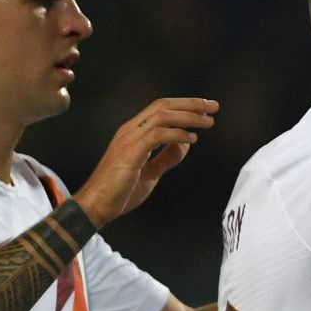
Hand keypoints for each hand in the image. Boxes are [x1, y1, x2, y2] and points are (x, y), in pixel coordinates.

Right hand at [73, 97, 216, 226]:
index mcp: (133, 133)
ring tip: (207, 122)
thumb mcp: (150, 172)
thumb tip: (184, 144)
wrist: (96, 206)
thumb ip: (166, 157)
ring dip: (188, 116)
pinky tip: (191, 139)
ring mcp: (128, 140)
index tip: (206, 108)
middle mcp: (130, 131)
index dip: (184, 105)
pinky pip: (157, 135)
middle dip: (191, 104)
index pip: (160, 109)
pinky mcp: (130, 153)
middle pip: (163, 106)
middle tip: (213, 106)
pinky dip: (177, 134)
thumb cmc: (120, 191)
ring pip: (162, 116)